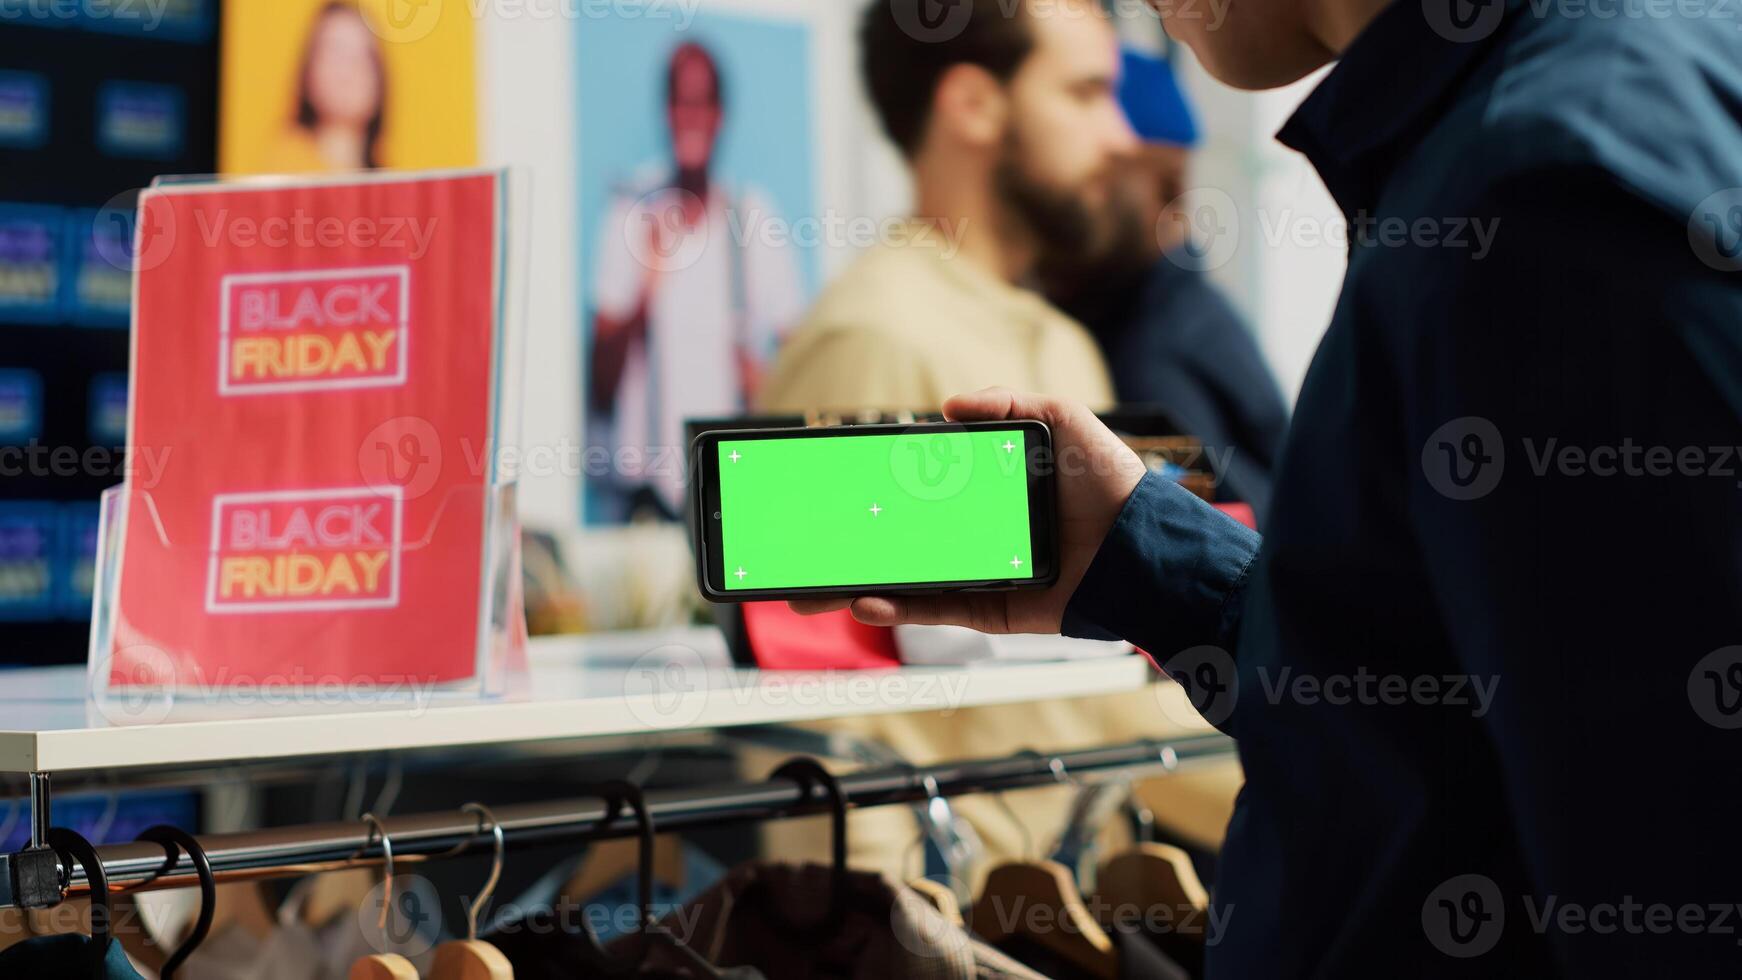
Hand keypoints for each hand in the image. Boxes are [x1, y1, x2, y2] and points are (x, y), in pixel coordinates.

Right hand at [790, 388, 1146, 633]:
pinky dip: (898, 606)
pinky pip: (935, 609)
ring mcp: (979, 573)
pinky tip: (865, 598)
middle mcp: (977, 531)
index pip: (922, 486)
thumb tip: (949, 405)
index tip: (839, 483)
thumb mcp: (1065, 422)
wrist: (1145, 547)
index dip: (880, 486)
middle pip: (901, 535)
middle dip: (851, 542)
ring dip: (858, 581)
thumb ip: (1012, 404)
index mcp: (990, 489)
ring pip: (906, 578)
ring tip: (816, 583)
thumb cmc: (1111, 484)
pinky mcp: (991, 609)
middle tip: (811, 540)